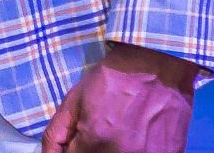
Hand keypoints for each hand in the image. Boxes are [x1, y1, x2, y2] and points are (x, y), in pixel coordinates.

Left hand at [43, 42, 197, 152]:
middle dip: (90, 150)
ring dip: (111, 150)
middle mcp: (122, 152)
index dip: (71, 152)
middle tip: (97, 135)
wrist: (156, 69)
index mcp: (96, 138)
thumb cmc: (111, 80)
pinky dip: (136, 151)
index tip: (75, 145)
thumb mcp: (73, 101)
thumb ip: (57, 134)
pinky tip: (135, 138)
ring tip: (115, 134)